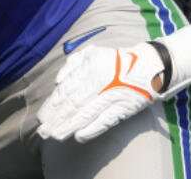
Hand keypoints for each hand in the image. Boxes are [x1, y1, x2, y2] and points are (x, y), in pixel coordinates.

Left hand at [36, 41, 167, 142]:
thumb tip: (57, 82)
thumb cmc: (114, 62)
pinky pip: (105, 120)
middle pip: (73, 103)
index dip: (53, 105)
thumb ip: (71, 64)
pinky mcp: (123, 108)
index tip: (42, 117)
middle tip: (44, 131)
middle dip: (57, 118)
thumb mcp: (91, 53)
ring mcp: (111, 95)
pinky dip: (92, 129)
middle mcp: (99, 81)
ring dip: (69, 126)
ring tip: (56, 135)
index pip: (66, 89)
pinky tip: (79, 136)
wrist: (147, 67)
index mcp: (89, 67)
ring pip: (86, 113)